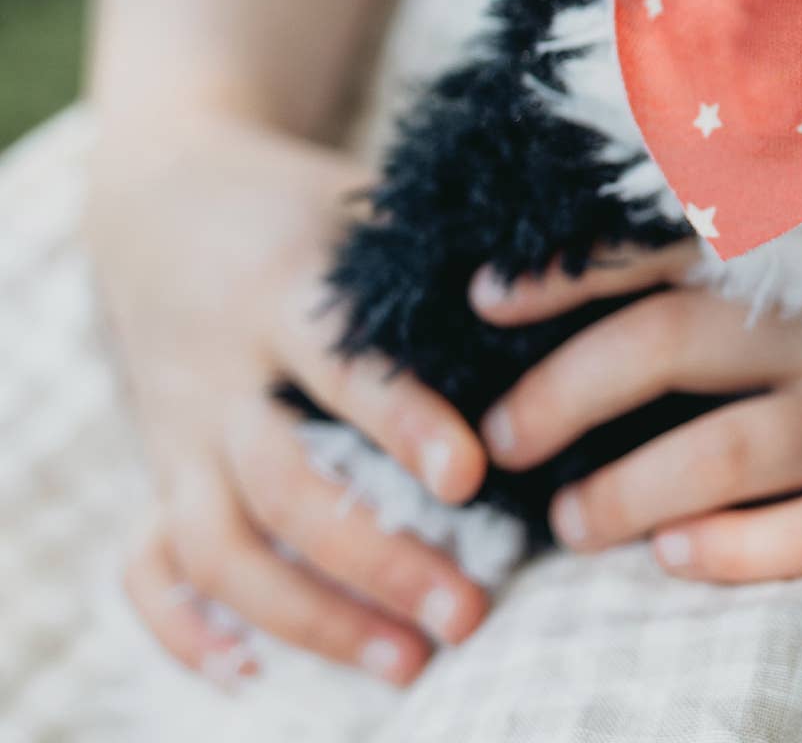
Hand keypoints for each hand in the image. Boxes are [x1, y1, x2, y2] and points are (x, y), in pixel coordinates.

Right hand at [87, 111, 495, 687]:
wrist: (164, 198)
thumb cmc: (307, 205)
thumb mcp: (368, 208)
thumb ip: (446, 258)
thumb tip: (576, 293)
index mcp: (286, 292)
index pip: (344, 369)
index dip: (404, 424)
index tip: (470, 478)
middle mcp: (222, 372)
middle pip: (286, 485)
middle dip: (377, 560)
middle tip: (468, 614)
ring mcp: (178, 430)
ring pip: (220, 547)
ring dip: (311, 617)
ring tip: (406, 661)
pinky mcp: (156, 468)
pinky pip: (149, 565)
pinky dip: (189, 629)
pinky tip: (255, 678)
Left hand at [471, 246, 801, 580]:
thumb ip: (707, 271)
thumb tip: (541, 288)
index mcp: (801, 256)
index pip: (661, 245)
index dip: (566, 272)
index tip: (485, 301)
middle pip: (672, 340)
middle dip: (567, 391)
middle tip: (503, 439)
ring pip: (727, 450)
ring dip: (629, 491)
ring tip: (570, 521)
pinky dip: (731, 550)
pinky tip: (672, 557)